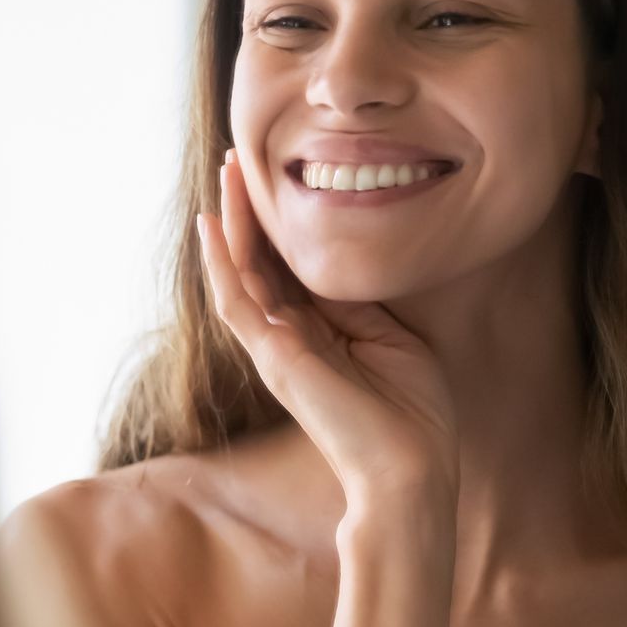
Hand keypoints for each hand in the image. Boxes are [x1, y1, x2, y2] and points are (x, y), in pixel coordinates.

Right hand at [198, 149, 458, 504]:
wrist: (411, 470)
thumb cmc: (412, 414)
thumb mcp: (391, 336)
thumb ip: (360, 302)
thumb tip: (343, 259)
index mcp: (317, 332)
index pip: (287, 265)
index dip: (278, 222)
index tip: (278, 175)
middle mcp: (287, 337)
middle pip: (256, 260)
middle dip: (248, 209)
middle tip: (239, 156)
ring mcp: (276, 348)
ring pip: (239, 272)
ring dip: (230, 220)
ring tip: (226, 171)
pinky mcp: (275, 357)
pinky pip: (237, 301)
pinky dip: (221, 262)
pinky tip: (213, 223)